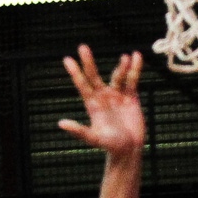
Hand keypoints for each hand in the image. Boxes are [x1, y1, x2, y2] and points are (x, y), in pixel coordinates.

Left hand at [58, 46, 144, 160]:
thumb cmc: (110, 146)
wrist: (128, 151)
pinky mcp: (131, 98)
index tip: (67, 59)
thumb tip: (61, 124)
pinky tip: (136, 57)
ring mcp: (117, 96)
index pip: (82, 85)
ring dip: (121, 66)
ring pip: (117, 76)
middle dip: (89, 62)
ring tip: (126, 56)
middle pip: (95, 76)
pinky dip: (134, 69)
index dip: (75, 72)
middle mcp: (103, 97)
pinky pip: (132, 81)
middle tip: (83, 47)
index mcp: (93, 105)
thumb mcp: (94, 139)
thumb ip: (79, 131)